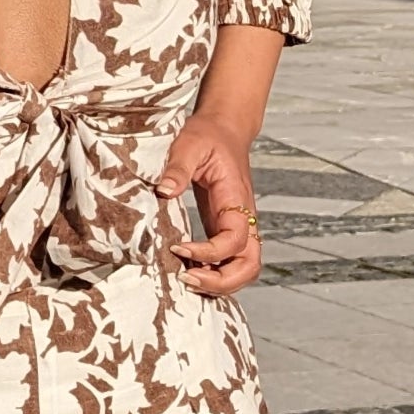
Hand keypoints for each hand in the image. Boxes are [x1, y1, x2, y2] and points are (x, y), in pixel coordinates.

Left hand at [157, 114, 263, 297]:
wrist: (223, 130)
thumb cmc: (208, 135)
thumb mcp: (190, 144)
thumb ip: (178, 167)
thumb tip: (164, 191)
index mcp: (237, 199)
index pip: (235, 240)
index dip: (210, 252)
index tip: (178, 247)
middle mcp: (243, 218)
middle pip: (250, 265)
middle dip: (222, 281)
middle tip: (186, 279)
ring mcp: (237, 227)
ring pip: (244, 269)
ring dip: (219, 283)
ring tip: (185, 279)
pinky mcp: (225, 229)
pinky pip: (229, 262)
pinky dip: (214, 274)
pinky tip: (188, 272)